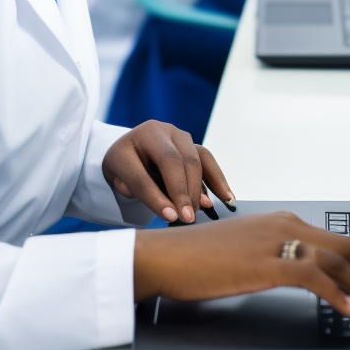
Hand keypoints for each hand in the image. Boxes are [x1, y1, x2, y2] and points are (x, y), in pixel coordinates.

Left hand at [103, 120, 233, 223]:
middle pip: (172, 161)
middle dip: (182, 192)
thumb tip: (175, 211)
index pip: (141, 174)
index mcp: (126, 144)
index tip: (170, 218)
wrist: (131, 149)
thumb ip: (143, 193)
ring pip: (193, 157)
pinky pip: (206, 158)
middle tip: (187, 218)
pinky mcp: (190, 143)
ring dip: (199, 187)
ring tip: (202, 211)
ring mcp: (175, 134)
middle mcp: (154, 131)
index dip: (155, 198)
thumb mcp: (122, 182)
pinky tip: (227, 198)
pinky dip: (217, 178)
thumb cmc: (125, 170)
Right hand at [133, 211, 349, 315]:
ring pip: (336, 260)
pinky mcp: (266, 263)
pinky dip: (337, 294)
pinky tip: (349, 311)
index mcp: (280, 221)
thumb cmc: (198, 259)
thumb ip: (273, 257)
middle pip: (344, 246)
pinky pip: (313, 277)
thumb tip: (298, 274)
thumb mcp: (244, 253)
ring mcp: (276, 242)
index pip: (335, 238)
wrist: (167, 256)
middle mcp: (284, 225)